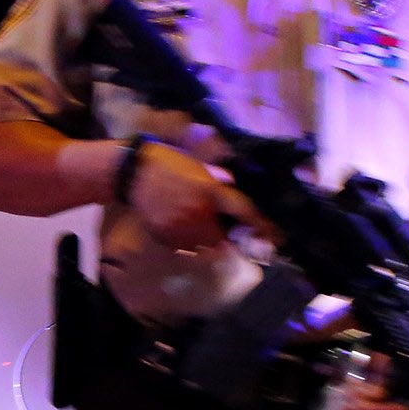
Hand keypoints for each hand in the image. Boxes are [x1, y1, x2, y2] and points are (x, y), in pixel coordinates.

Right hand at [127, 141, 272, 250]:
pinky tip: (175, 221)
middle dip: (225, 236)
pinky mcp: (166, 236)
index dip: (262, 225)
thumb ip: (218, 183)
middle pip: (223, 238)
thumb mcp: (199, 167)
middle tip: (217, 228)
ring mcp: (181, 228)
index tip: (275, 237)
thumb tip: (234, 195)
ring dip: (204, 239)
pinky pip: (184, 246)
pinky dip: (185, 239)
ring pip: (203, 245)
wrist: (133, 173)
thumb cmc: (168, 163)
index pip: (244, 211)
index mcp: (210, 191)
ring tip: (190, 221)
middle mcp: (199, 213)